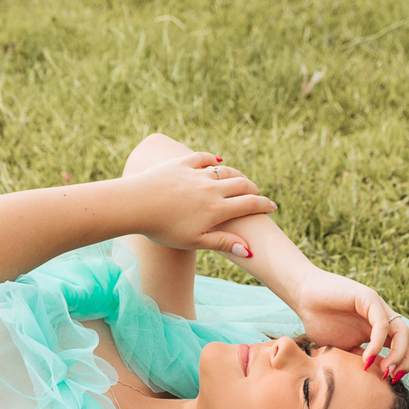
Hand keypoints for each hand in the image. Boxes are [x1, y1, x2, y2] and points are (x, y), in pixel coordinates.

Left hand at [132, 152, 276, 254]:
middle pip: (242, 184)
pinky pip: (203, 158)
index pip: (250, 204)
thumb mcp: (194, 241)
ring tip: (240, 180)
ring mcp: (196, 173)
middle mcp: (211, 188)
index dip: (264, 205)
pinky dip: (212, 160)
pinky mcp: (181, 163)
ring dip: (236, 175)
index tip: (272, 207)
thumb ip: (223, 243)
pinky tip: (216, 162)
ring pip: (225, 170)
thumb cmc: (163, 229)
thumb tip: (250, 250)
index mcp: (217, 209)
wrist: (135, 204)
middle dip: (253, 189)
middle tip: (257, 194)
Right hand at [290, 267, 408, 387]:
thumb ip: (362, 361)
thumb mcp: (344, 350)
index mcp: (382, 332)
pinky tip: (367, 358)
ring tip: (385, 372)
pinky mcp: (369, 298)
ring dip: (399, 355)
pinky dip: (378, 344)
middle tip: (397, 380)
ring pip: (404, 333)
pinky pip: (382, 324)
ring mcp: (379, 308)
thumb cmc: (321, 321)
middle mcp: (385, 319)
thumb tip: (380, 381)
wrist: (304, 297)